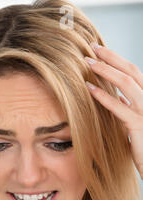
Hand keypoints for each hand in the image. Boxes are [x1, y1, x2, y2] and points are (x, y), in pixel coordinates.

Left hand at [85, 43, 142, 177]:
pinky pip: (120, 108)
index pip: (133, 73)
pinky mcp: (140, 126)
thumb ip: (129, 108)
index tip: (99, 50)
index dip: (117, 60)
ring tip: (88, 63)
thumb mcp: (135, 123)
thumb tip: (118, 96)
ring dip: (106, 71)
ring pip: (127, 84)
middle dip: (111, 57)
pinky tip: (88, 89)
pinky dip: (103, 97)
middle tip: (92, 47)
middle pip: (132, 72)